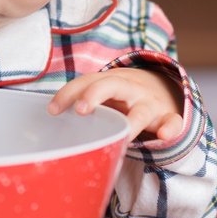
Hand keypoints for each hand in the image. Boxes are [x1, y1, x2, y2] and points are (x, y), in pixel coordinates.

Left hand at [49, 65, 185, 146]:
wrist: (163, 89)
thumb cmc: (119, 97)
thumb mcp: (101, 94)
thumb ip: (78, 103)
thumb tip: (44, 121)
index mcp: (109, 82)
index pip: (86, 82)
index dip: (68, 93)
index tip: (52, 110)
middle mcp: (129, 89)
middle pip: (111, 85)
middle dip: (95, 95)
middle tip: (80, 109)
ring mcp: (149, 104)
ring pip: (140, 111)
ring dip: (130, 123)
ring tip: (121, 136)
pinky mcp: (166, 118)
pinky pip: (172, 122)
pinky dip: (169, 128)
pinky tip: (163, 136)